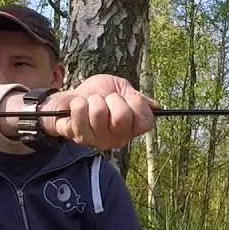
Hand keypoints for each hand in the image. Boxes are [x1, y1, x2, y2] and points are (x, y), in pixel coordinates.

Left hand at [41, 75, 158, 150]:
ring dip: (92, 100)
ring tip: (89, 103)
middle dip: (111, 99)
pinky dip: (78, 102)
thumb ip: (137, 97)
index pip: (145, 121)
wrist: (72, 96)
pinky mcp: (79, 137)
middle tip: (104, 100)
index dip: (135, 103)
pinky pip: (80, 112)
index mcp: (133, 127)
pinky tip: (77, 107)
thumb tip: (155, 107)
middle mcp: (118, 138)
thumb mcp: (121, 88)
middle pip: (121, 116)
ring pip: (99, 112)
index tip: (124, 97)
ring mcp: (99, 140)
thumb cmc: (98, 93)